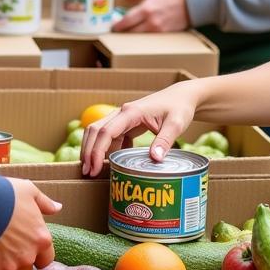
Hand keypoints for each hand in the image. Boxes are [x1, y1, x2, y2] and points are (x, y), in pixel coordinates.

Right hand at [0, 179, 61, 269]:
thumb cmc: (6, 196)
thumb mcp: (29, 192)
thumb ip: (44, 203)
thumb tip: (57, 208)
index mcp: (41, 239)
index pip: (46, 260)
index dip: (37, 256)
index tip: (29, 250)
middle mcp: (27, 256)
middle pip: (26, 269)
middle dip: (18, 262)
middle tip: (7, 252)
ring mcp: (8, 266)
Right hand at [80, 82, 199, 176]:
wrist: (182, 96)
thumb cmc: (179, 108)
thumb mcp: (176, 124)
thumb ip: (165, 141)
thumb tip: (155, 159)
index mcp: (131, 112)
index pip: (106, 132)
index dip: (97, 151)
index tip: (93, 168)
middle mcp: (122, 112)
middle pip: (95, 130)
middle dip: (88, 151)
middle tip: (87, 172)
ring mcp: (123, 117)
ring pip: (99, 132)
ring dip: (93, 149)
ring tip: (93, 169)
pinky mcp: (127, 122)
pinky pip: (110, 135)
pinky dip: (107, 148)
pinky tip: (113, 161)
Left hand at [114, 0, 187, 32]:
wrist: (193, 4)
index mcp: (146, 9)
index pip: (126, 21)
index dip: (117, 25)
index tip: (112, 26)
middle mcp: (151, 22)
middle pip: (130, 32)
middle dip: (123, 32)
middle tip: (117, 30)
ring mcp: (158, 30)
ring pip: (139, 37)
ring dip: (132, 35)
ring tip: (128, 31)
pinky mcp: (164, 35)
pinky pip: (149, 38)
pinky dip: (143, 36)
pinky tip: (141, 32)